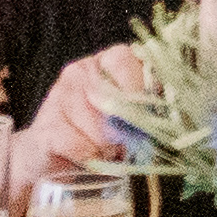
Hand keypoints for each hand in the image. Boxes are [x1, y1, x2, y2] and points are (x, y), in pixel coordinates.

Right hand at [22, 41, 149, 181]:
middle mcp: (81, 70)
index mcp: (107, 60)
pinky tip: (89, 157)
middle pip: (112, 94)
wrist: (54, 158)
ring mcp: (58, 96)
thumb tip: (171, 113)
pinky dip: (88, 156)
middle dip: (124, 124)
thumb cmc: (103, 132)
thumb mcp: (130, 112)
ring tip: (108, 150)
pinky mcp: (44, 127)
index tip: (150, 112)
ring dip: (107, 144)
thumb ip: (148, 104)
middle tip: (128, 140)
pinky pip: (77, 144)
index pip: (126, 59)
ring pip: (96, 123)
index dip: (140, 86)